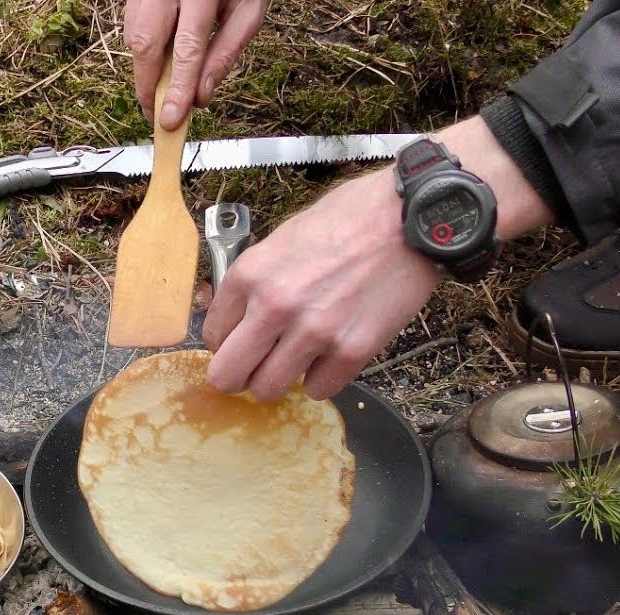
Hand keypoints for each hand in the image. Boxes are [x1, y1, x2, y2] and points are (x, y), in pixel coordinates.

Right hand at [124, 0, 266, 128]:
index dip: (176, 88)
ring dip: (143, 69)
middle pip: (147, 43)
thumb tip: (201, 96)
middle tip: (155, 114)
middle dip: (148, 86)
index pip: (187, 48)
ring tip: (160, 88)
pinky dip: (141, 48)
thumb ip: (226, 51)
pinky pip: (131, 24)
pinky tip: (158, 59)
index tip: (170, 119)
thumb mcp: (248, 11)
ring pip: (133, 35)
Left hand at [201, 170, 442, 401]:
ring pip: (269, 390)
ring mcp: (312, 332)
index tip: (240, 342)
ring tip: (295, 361)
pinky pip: (318, 390)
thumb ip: (255, 281)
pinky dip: (322, 379)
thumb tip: (236, 317)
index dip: (227, 343)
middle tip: (253, 371)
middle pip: (228, 376)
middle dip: (237, 377)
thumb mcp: (282, 239)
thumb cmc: (348, 220)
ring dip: (279, 381)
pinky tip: (330, 355)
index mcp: (250, 274)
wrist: (407, 219)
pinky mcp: (350, 351)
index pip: (212, 336)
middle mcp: (273, 306)